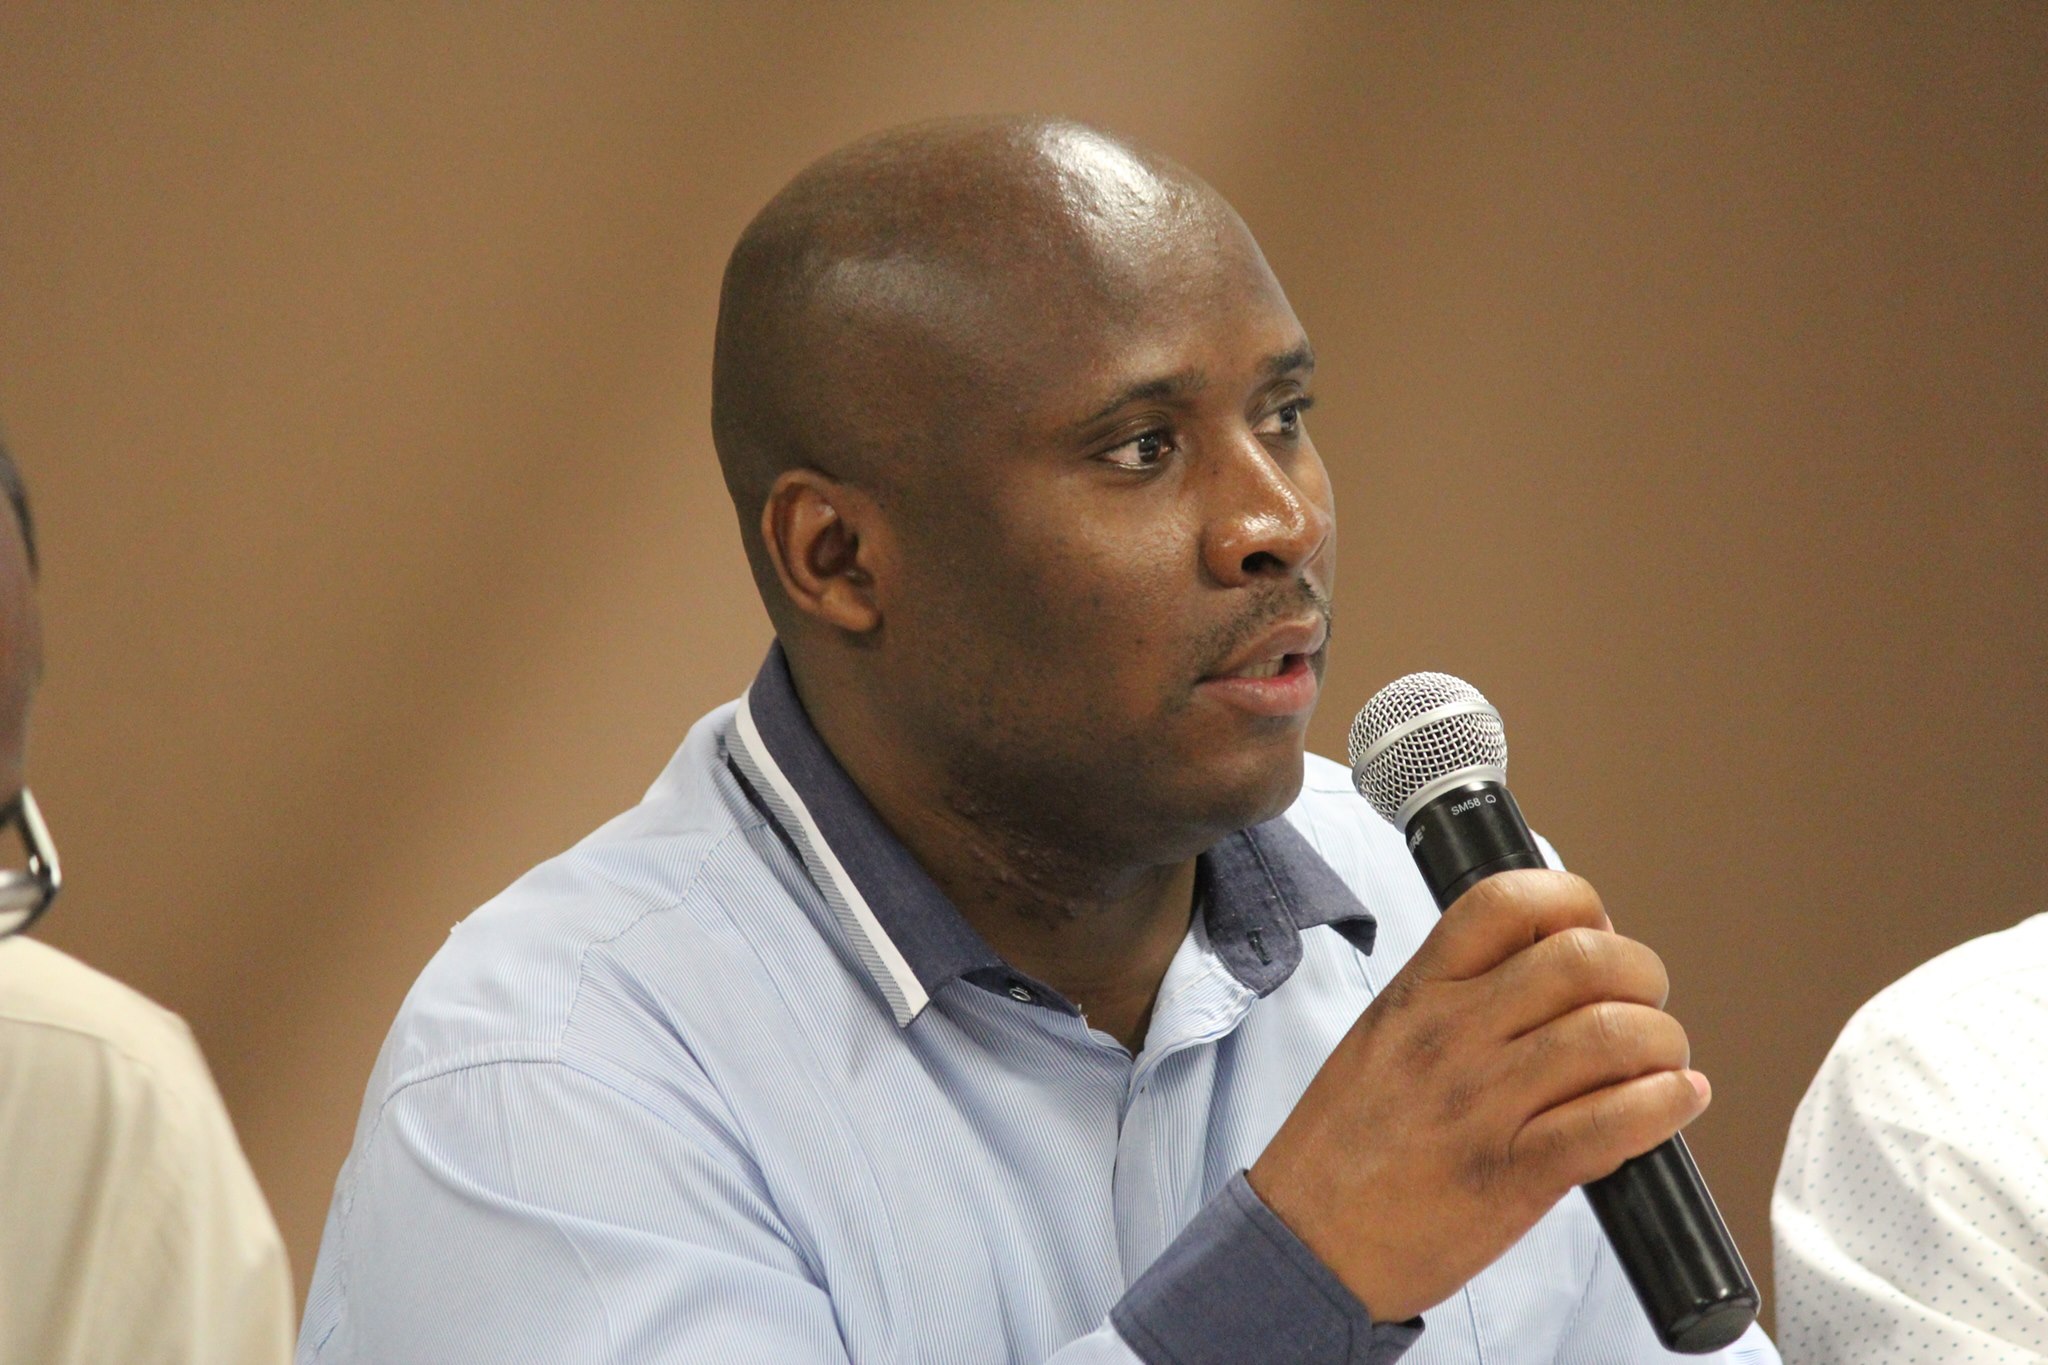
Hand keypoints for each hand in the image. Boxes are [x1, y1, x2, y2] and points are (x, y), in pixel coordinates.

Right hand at [1246, 869, 1708, 1323]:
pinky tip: (1675, 1101)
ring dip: (1662, 1044)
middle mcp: (1453, 1035)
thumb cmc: (1345, 1146)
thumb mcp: (1382, 1036)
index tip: (1594, 933)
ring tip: (1663, 1062)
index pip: (1508, 900)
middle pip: (1583, 959)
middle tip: (1642, 1003)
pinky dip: (1665, 1105)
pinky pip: (1615, 1122)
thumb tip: (1550, 974)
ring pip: (1612, 1035)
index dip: (1575, 903)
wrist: (1308, 1240)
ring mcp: (1484, 1104)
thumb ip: (1455, 998)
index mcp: (1418, 992)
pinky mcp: (1515, 1175)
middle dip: (1640, 974)